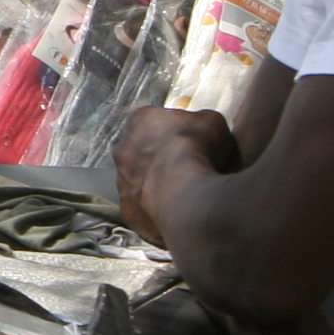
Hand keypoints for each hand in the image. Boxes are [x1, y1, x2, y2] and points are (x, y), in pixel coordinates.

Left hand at [116, 104, 240, 244]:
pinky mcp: (127, 210)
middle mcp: (123, 149)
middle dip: (156, 159)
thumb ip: (201, 121)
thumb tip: (202, 126)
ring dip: (153, 186)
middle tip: (181, 169)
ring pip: (136, 182)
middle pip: (139, 152)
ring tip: (179, 194)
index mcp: (140, 120)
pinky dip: (153, 211)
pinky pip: (140, 209)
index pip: (150, 120)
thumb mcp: (211, 122)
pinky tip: (173, 214)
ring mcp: (121, 182)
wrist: (185, 193)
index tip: (186, 140)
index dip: (169, 130)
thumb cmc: (198, 150)